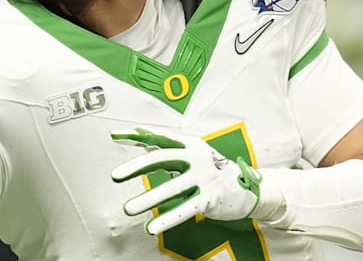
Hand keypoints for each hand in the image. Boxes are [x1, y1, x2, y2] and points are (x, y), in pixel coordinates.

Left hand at [110, 127, 266, 234]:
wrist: (248, 187)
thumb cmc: (211, 169)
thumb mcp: (192, 154)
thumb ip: (166, 149)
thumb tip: (140, 137)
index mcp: (189, 144)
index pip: (159, 137)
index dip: (136, 135)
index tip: (114, 135)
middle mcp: (196, 157)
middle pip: (162, 158)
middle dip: (136, 167)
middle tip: (115, 176)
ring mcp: (203, 177)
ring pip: (171, 188)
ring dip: (148, 199)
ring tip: (128, 209)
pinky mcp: (209, 198)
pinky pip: (185, 210)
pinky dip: (167, 219)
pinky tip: (151, 227)